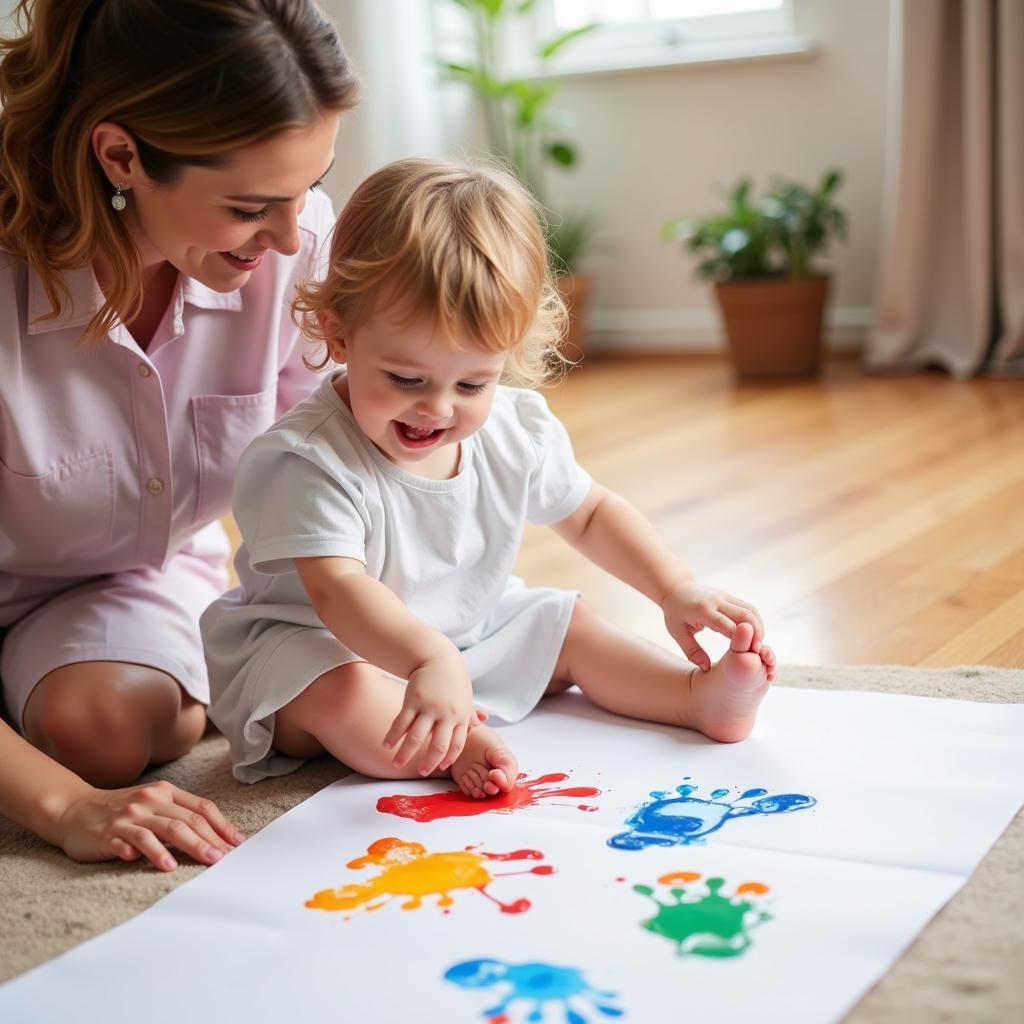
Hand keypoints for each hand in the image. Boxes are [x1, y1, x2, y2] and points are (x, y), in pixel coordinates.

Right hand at [55, 780, 243, 871]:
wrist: (73, 810)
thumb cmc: (121, 811)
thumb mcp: (152, 805)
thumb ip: (178, 816)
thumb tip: (215, 838)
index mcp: (165, 792)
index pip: (201, 808)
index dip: (222, 826)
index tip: (238, 843)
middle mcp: (150, 801)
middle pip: (187, 820)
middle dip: (210, 840)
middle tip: (225, 858)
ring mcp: (130, 816)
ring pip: (165, 830)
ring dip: (188, 847)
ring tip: (204, 861)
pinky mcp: (111, 833)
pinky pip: (134, 842)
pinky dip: (151, 853)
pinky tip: (164, 865)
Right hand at [382, 657, 472, 776]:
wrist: (438, 657)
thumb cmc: (453, 679)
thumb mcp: (466, 696)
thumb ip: (472, 712)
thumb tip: (484, 720)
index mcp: (461, 716)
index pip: (457, 744)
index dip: (448, 758)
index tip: (439, 767)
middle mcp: (446, 714)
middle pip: (438, 746)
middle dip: (428, 763)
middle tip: (421, 772)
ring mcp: (429, 708)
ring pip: (416, 738)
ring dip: (405, 754)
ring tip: (396, 764)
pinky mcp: (413, 701)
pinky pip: (401, 723)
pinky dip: (393, 736)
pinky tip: (387, 744)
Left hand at [661, 579, 764, 670]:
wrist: (676, 589)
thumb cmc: (675, 614)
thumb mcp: (677, 633)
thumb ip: (692, 651)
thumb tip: (707, 669)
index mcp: (702, 610)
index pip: (726, 624)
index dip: (740, 639)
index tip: (749, 654)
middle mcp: (716, 601)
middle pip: (745, 615)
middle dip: (756, 634)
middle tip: (758, 652)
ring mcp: (725, 596)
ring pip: (750, 610)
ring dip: (758, 628)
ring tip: (757, 645)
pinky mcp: (730, 596)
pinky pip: (748, 608)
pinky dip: (755, 622)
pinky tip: (754, 636)